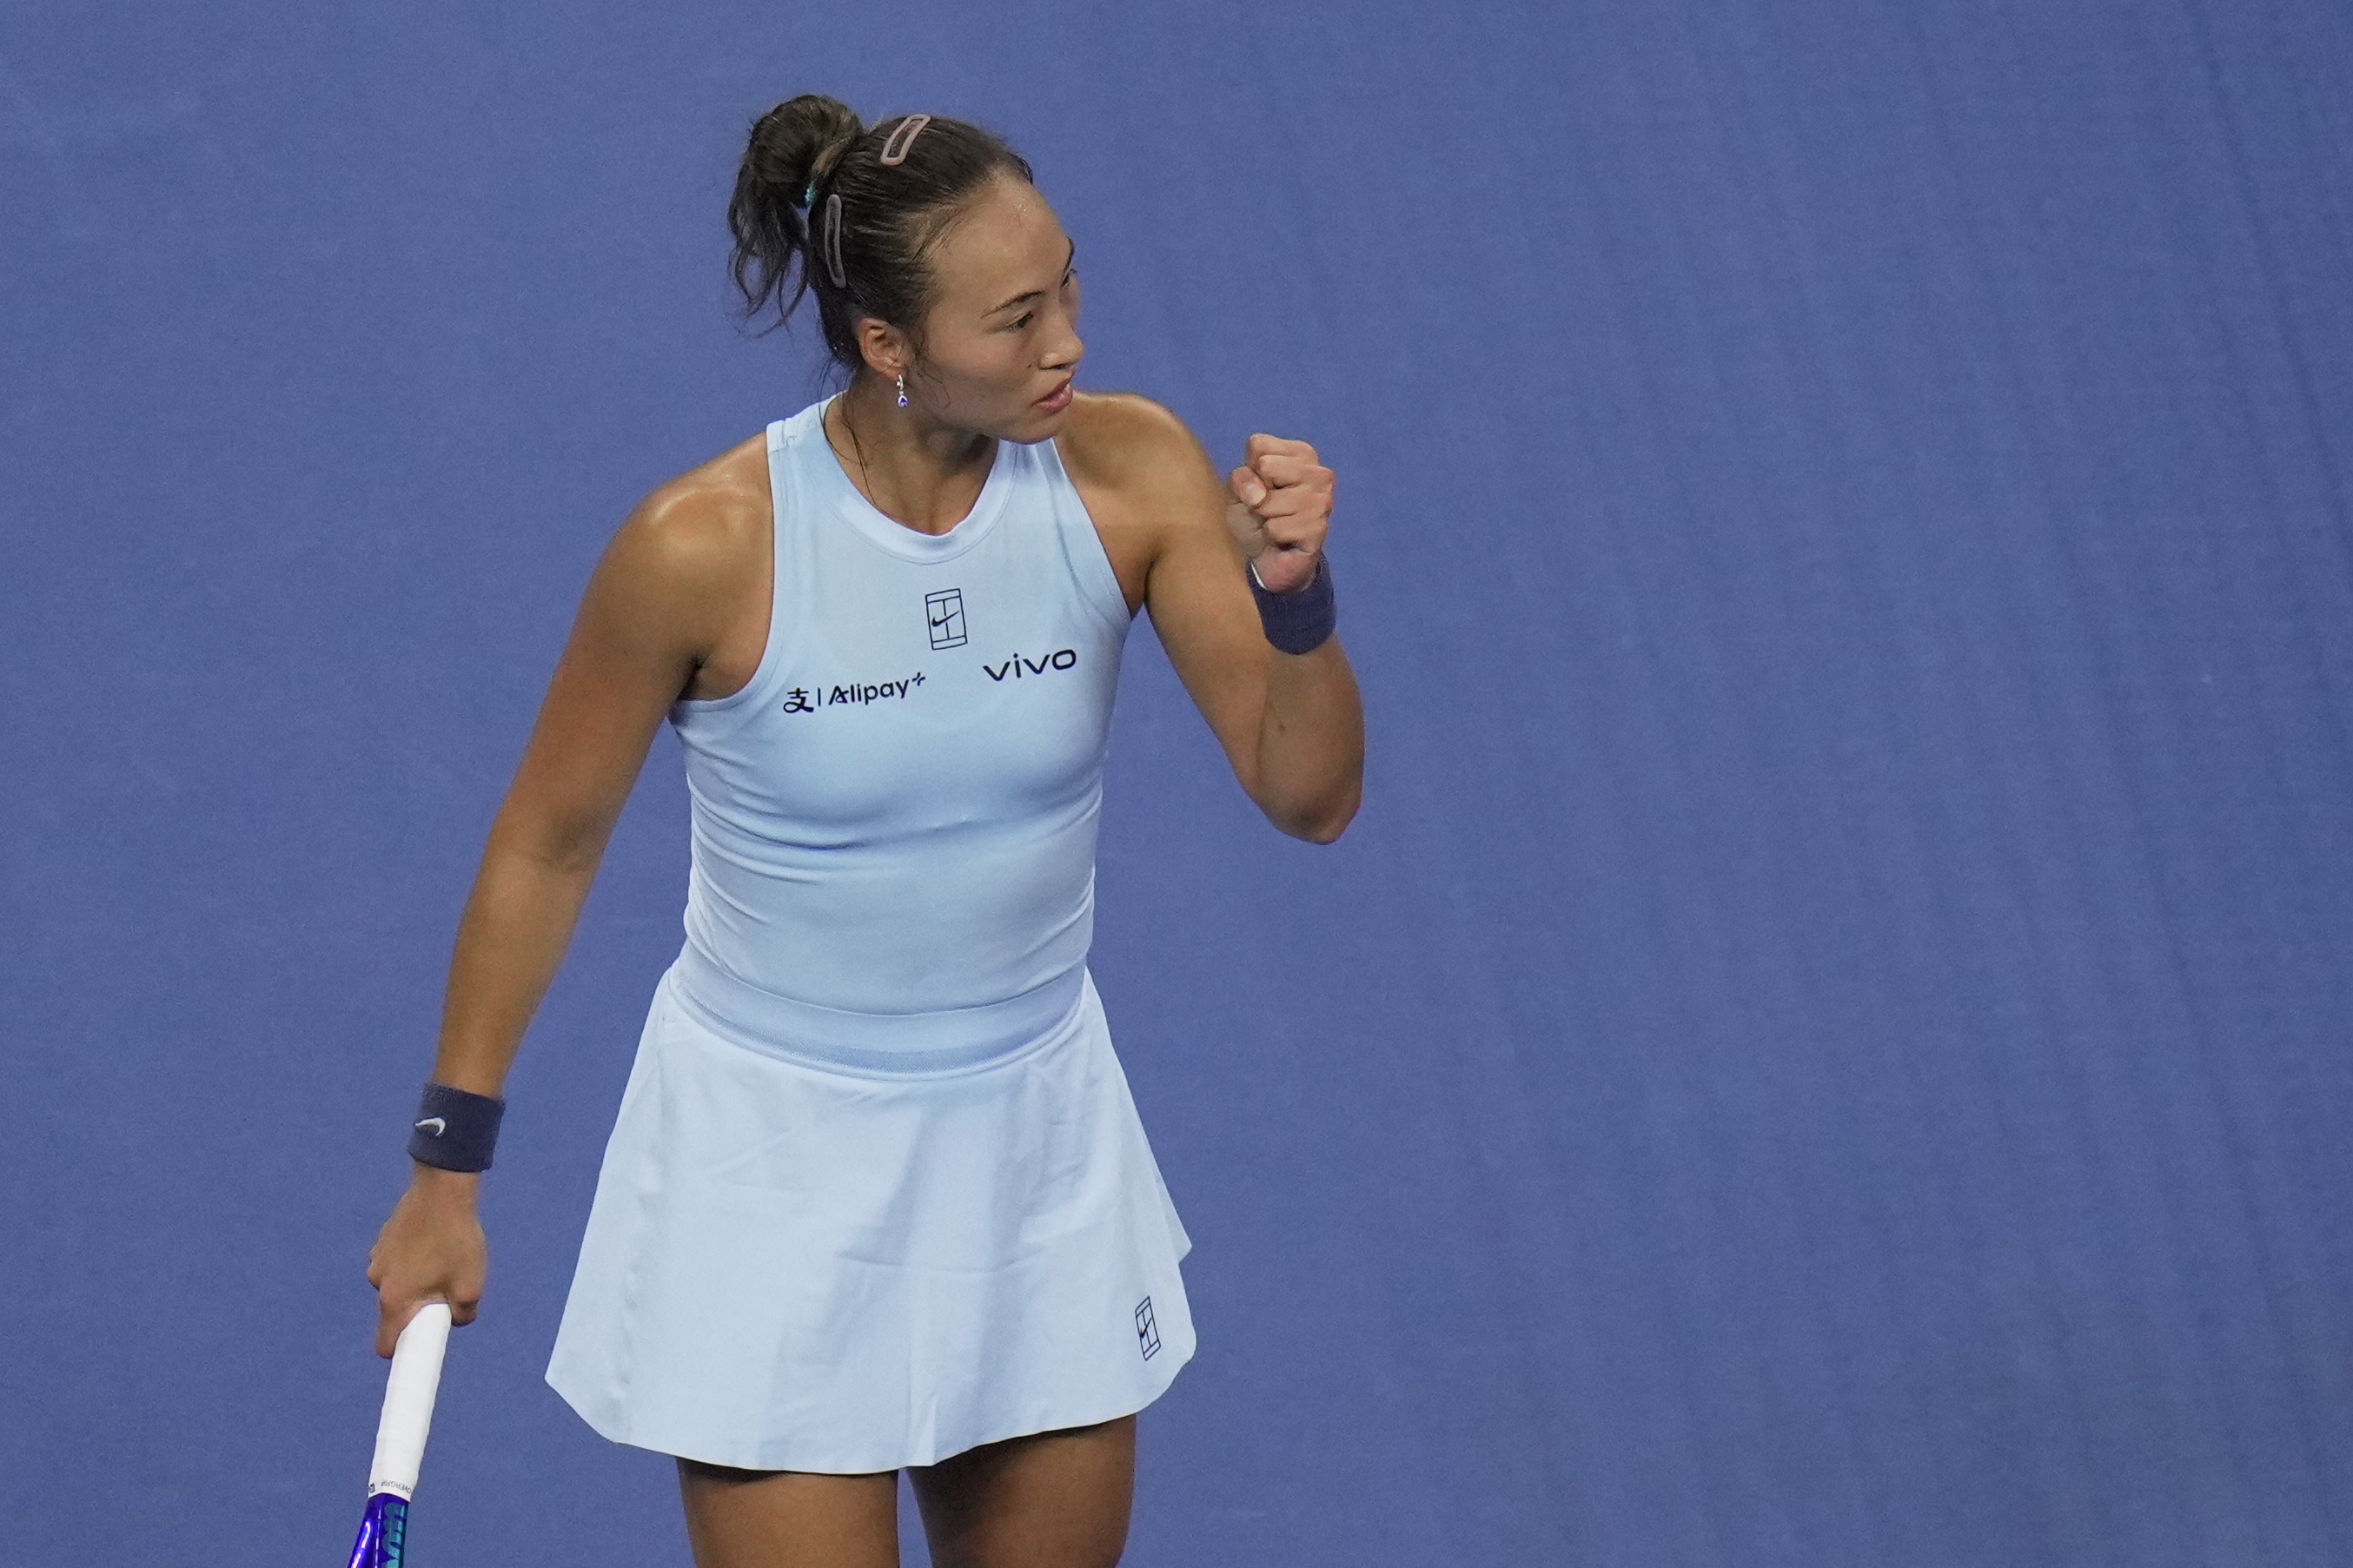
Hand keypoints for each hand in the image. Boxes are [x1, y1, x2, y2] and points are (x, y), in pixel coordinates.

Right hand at [366, 1164, 486, 1356]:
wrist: (442, 1189)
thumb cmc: (457, 1240)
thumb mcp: (471, 1285)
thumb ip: (463, 1313)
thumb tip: (456, 1319)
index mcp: (395, 1300)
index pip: (386, 1345)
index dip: (402, 1354)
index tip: (416, 1356)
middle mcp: (378, 1282)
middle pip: (396, 1313)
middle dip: (419, 1310)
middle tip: (446, 1292)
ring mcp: (378, 1259)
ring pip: (398, 1285)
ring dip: (417, 1282)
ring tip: (445, 1259)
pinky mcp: (383, 1241)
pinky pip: (398, 1263)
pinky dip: (413, 1262)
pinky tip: (435, 1242)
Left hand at [1226, 434, 1333, 594]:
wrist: (1266, 559)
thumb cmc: (1253, 518)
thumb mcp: (1236, 491)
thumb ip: (1240, 478)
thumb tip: (1259, 494)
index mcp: (1300, 453)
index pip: (1259, 445)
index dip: (1249, 470)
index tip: (1259, 488)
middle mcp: (1319, 472)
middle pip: (1266, 466)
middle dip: (1256, 493)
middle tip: (1266, 508)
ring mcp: (1323, 500)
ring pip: (1270, 500)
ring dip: (1264, 518)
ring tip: (1275, 523)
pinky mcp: (1320, 528)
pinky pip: (1277, 528)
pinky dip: (1272, 536)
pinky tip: (1283, 539)